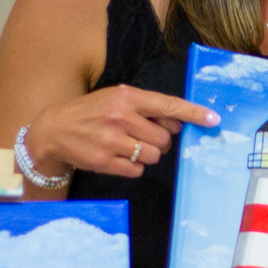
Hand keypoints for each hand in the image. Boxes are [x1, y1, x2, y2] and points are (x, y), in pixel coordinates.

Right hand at [28, 85, 219, 180]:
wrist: (53, 131)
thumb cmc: (90, 113)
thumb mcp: (116, 99)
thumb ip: (146, 108)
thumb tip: (179, 123)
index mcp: (127, 97)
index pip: (168, 105)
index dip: (193, 113)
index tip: (213, 119)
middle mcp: (120, 116)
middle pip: (164, 138)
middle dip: (159, 141)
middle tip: (141, 137)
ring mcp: (111, 140)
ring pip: (153, 155)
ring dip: (147, 155)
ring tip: (128, 146)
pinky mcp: (104, 161)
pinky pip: (137, 170)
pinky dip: (133, 167)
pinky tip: (118, 157)